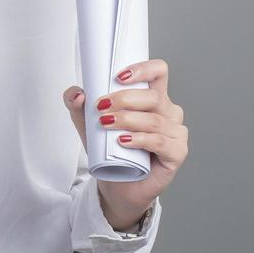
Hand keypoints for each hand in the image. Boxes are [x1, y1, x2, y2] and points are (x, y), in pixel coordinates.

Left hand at [62, 58, 189, 222]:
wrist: (116, 183)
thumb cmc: (109, 149)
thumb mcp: (87, 124)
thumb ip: (77, 105)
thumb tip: (78, 94)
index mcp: (153, 98)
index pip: (159, 72)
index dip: (143, 69)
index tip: (118, 76)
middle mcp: (169, 112)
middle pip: (153, 96)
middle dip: (124, 99)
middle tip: (100, 107)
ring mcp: (176, 132)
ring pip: (154, 120)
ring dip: (127, 119)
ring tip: (105, 124)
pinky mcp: (176, 153)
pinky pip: (160, 142)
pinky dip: (140, 139)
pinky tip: (123, 141)